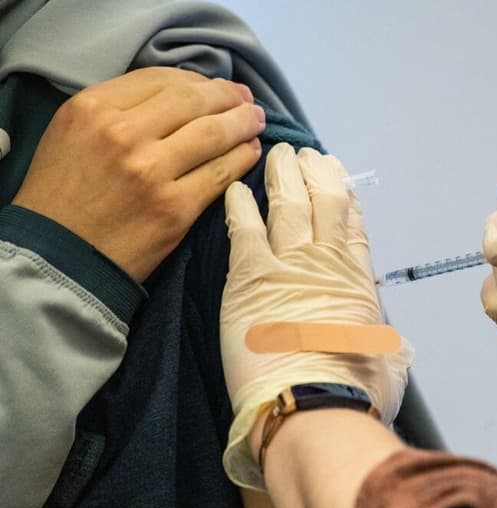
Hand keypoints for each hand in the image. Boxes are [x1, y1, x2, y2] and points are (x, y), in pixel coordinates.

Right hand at [12, 67, 263, 280]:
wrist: (58, 258)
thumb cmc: (63, 196)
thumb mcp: (74, 133)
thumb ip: (118, 108)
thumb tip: (180, 94)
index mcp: (94, 109)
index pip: (161, 79)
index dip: (198, 80)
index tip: (215, 87)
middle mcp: (123, 134)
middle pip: (194, 101)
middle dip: (228, 96)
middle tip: (246, 100)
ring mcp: (152, 172)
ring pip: (215, 133)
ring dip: (244, 123)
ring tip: (255, 120)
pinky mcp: (175, 208)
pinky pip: (222, 173)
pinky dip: (243, 158)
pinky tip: (251, 151)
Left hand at [220, 144, 410, 487]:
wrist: (313, 405)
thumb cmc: (356, 392)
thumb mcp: (387, 362)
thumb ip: (384, 343)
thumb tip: (385, 346)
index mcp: (359, 279)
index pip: (352, 223)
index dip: (343, 193)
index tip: (335, 173)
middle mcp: (327, 261)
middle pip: (322, 201)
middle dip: (313, 172)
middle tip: (302, 153)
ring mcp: (288, 265)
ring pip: (287, 204)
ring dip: (282, 175)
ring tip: (275, 154)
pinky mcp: (250, 277)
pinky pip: (245, 228)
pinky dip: (240, 205)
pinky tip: (235, 188)